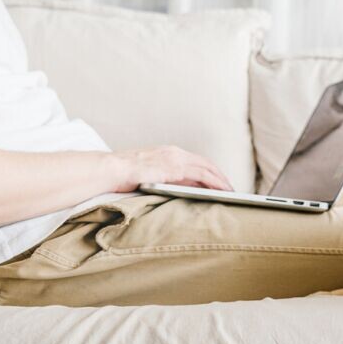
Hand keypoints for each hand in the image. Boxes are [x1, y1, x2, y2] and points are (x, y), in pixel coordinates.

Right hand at [113, 146, 233, 191]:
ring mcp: (175, 159)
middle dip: (219, 175)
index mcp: (167, 152)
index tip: (217, 180)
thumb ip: (163, 176)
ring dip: (221, 179)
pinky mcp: (175, 168)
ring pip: (207, 168)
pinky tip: (223, 190)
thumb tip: (177, 186)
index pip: (195, 160)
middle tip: (230, 187)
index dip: (208, 170)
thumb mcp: (147, 173)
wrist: (111, 170)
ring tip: (231, 191)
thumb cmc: (124, 175)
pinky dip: (216, 182)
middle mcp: (174, 152)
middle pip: (205, 163)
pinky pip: (202, 175)